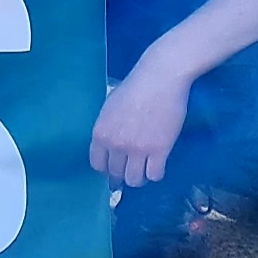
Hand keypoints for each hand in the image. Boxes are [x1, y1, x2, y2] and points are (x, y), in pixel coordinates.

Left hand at [89, 60, 193, 188]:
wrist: (160, 77)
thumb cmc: (135, 87)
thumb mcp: (110, 107)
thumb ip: (108, 128)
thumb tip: (110, 145)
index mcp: (100, 133)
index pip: (97, 165)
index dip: (107, 168)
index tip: (115, 167)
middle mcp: (115, 144)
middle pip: (115, 174)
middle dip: (123, 173)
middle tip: (132, 168)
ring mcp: (137, 149)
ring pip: (134, 180)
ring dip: (139, 177)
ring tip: (145, 169)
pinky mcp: (159, 150)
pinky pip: (154, 175)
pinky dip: (156, 173)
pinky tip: (158, 165)